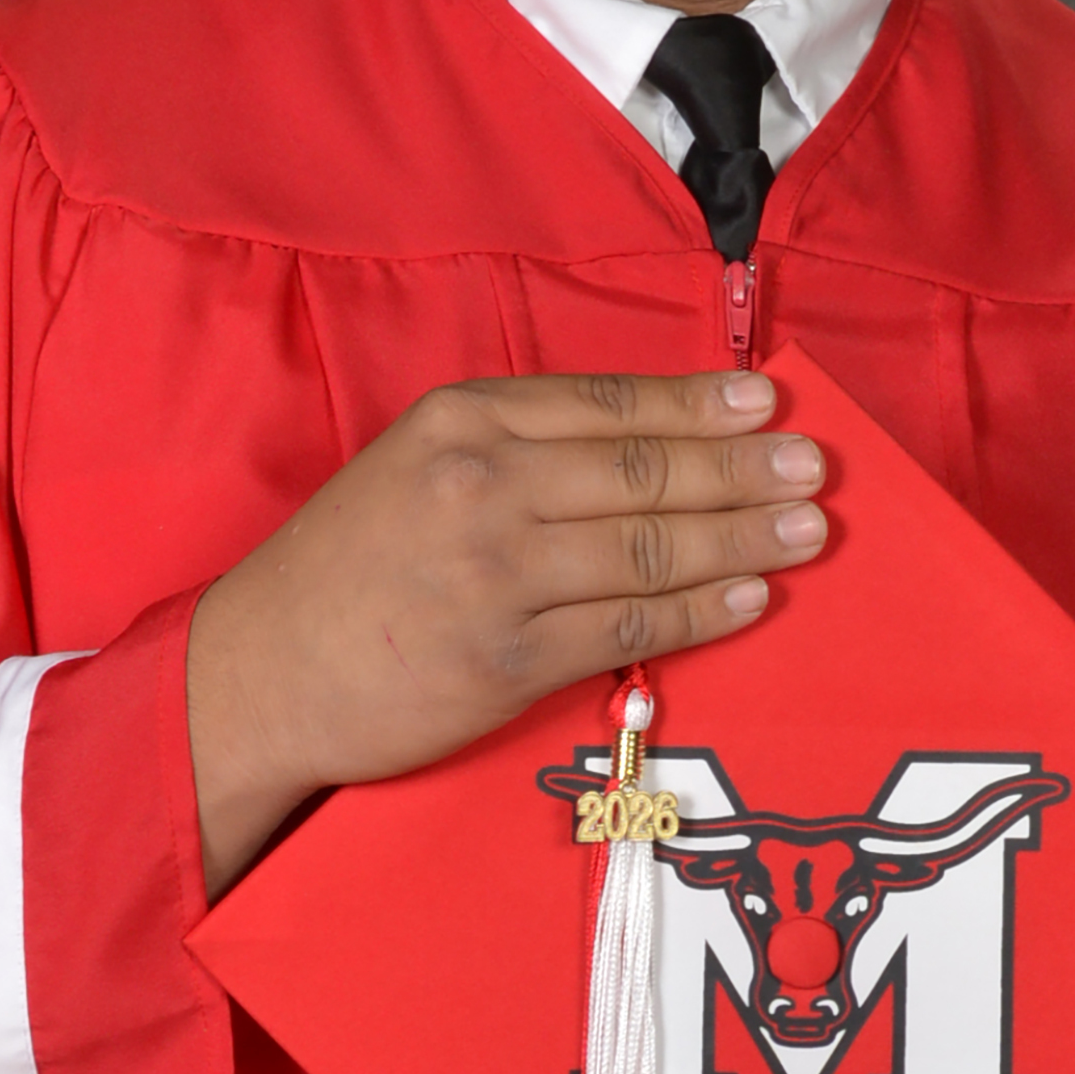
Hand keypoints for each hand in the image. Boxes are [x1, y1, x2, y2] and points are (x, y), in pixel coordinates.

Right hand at [187, 370, 825, 895]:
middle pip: (644, 470)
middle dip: (742, 466)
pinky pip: (628, 627)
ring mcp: (496, 573)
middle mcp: (483, 485)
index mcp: (462, 421)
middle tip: (814, 466)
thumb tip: (644, 437)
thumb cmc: (345, 566)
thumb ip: (515, 444)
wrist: (260, 672)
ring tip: (804, 529)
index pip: (608, 404)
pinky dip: (700, 612)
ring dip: (742, 537)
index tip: (768, 401)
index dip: (698, 403)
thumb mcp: (414, 464)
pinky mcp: (506, 660)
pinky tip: (750, 598)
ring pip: (650, 546)